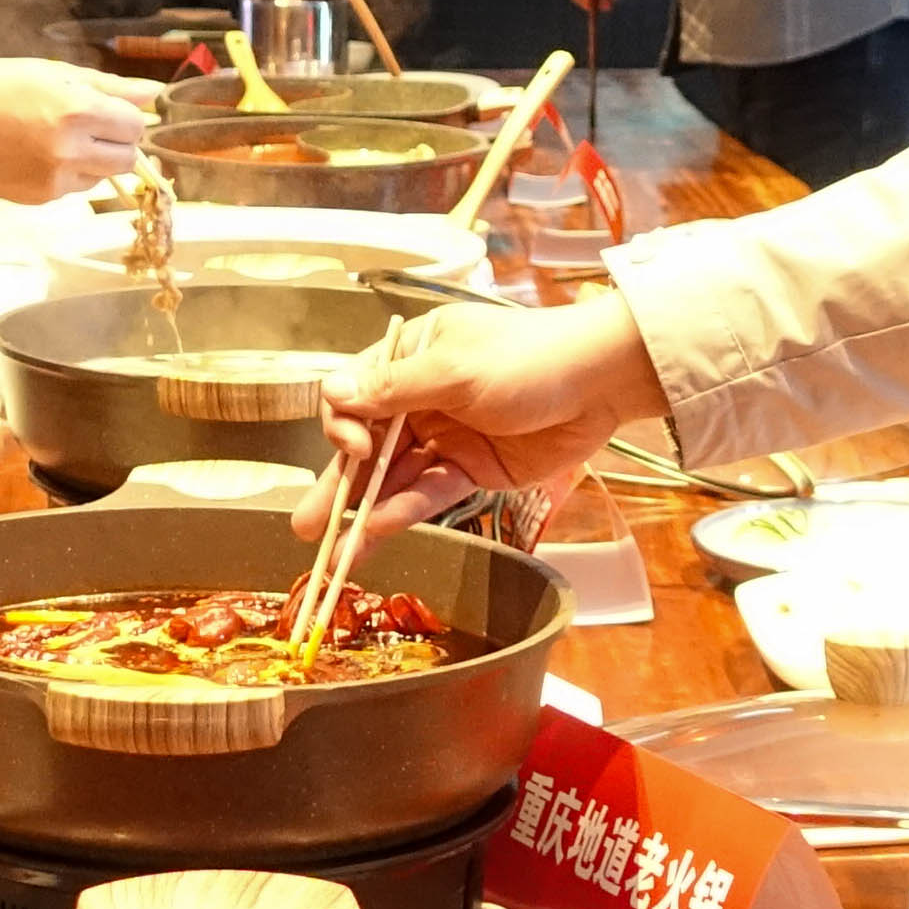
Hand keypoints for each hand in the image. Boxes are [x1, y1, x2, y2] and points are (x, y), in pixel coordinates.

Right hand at [0, 57, 153, 202]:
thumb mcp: (52, 73)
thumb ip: (108, 86)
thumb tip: (154, 93)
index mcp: (76, 110)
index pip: (134, 126)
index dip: (126, 117)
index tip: (109, 110)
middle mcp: (70, 149)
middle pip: (127, 159)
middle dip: (117, 142)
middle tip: (89, 126)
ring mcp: (55, 179)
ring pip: (102, 177)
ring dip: (92, 160)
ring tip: (55, 139)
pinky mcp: (39, 198)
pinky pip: (73, 189)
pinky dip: (67, 174)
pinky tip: (37, 154)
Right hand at [304, 298, 665, 532]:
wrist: (602, 383)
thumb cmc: (528, 359)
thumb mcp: (456, 369)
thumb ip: (393, 389)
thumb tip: (333, 393)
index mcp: (410, 356)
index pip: (355, 394)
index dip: (345, 425)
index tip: (357, 446)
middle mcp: (420, 397)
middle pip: (369, 445)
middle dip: (339, 486)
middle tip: (307, 525)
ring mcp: (445, 436)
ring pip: (396, 478)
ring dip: (366, 512)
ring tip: (337, 552)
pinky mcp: (472, 470)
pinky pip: (430, 493)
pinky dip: (405, 512)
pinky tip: (378, 534)